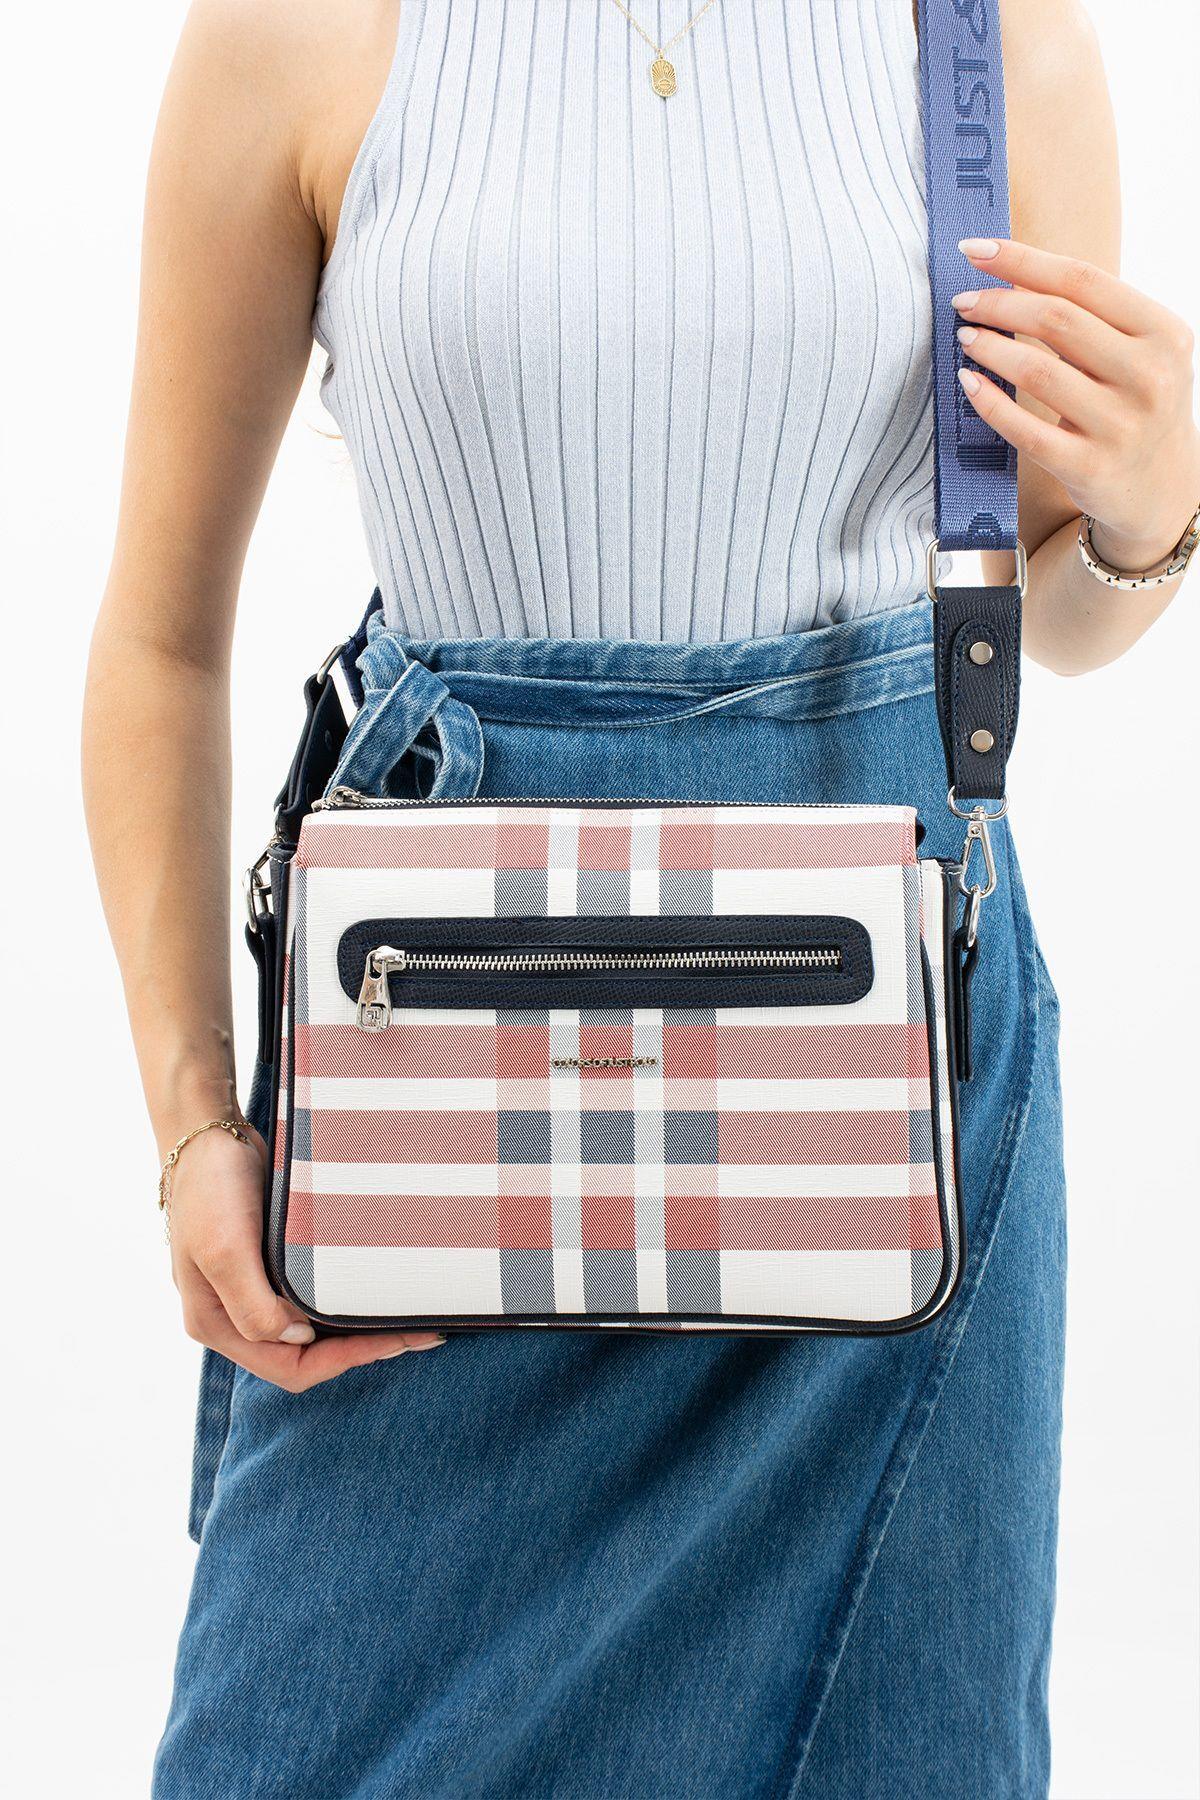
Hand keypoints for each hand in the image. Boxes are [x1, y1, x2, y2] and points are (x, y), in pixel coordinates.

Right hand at [165, 1119, 443, 1389]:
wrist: (204, 1131)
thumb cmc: (209, 1187)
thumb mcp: (226, 1250)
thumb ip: (254, 1307)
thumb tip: (298, 1336)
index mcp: (216, 1323)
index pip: (290, 1367)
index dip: (345, 1360)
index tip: (394, 1339)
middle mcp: (233, 1314)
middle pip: (306, 1355)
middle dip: (361, 1347)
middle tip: (418, 1331)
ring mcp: (250, 1288)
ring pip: (313, 1328)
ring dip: (357, 1327)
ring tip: (408, 1314)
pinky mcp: (267, 1262)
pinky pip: (312, 1295)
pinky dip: (344, 1297)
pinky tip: (375, 1284)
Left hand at [952, 238, 1199, 570]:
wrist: (1163, 489)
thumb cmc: (1137, 405)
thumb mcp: (1140, 352)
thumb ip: (1094, 315)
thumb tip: (1012, 274)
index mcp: (1163, 332)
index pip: (1082, 280)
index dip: (1021, 260)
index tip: (974, 249)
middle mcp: (1149, 376)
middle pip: (1056, 319)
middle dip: (998, 303)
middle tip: (963, 302)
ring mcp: (1120, 425)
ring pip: (1037, 370)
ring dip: (989, 348)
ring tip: (965, 336)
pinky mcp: (1089, 468)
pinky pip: (1025, 430)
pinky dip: (989, 402)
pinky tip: (968, 382)